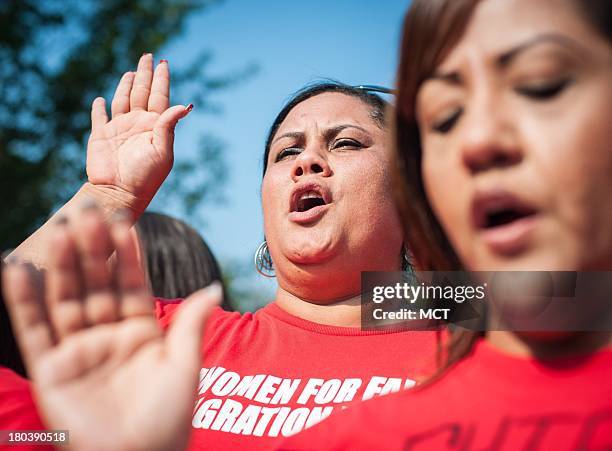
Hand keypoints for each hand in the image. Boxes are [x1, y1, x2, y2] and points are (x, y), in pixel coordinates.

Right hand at [2, 207, 219, 450]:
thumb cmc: (168, 420)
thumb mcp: (184, 366)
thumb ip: (191, 324)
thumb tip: (214, 288)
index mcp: (141, 331)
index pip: (132, 282)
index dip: (128, 253)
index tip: (125, 220)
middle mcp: (108, 334)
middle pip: (97, 283)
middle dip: (92, 249)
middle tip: (87, 212)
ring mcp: (78, 349)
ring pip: (66, 299)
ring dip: (60, 266)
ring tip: (59, 231)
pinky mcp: (51, 369)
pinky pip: (35, 329)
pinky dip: (24, 300)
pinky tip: (17, 268)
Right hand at [87, 54, 191, 211]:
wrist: (118, 194)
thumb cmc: (145, 177)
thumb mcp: (162, 151)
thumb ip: (168, 126)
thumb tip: (186, 105)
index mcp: (154, 126)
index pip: (159, 96)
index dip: (161, 79)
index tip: (164, 63)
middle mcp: (137, 124)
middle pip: (142, 92)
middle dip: (145, 74)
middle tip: (148, 56)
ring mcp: (119, 130)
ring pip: (122, 100)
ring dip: (125, 85)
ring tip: (130, 72)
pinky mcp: (100, 137)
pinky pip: (99, 118)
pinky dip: (99, 108)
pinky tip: (100, 100)